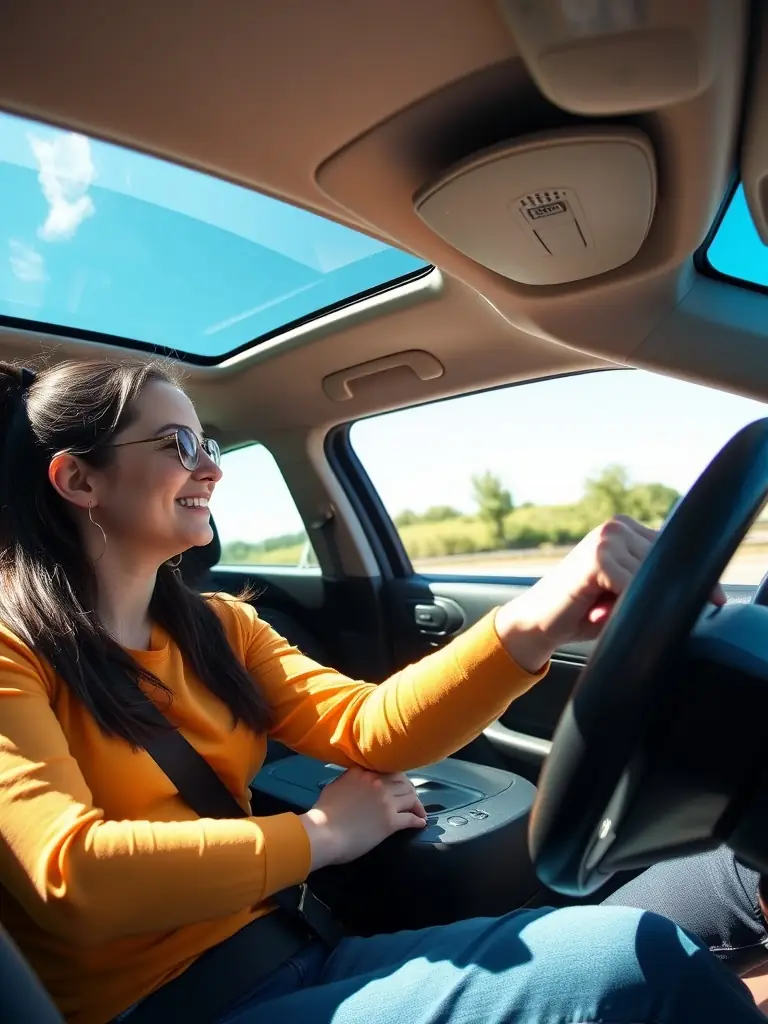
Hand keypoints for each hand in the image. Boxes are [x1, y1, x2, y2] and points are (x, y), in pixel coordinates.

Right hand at [299, 768, 426, 869]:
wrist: (323, 833)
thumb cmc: (323, 813)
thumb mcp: (335, 786)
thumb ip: (350, 779)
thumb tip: (356, 781)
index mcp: (363, 772)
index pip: (388, 769)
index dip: (397, 778)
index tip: (400, 784)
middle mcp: (378, 782)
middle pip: (403, 782)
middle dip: (409, 790)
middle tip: (412, 799)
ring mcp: (386, 801)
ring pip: (410, 797)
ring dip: (416, 805)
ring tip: (418, 811)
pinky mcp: (390, 821)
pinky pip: (411, 818)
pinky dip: (418, 820)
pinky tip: (421, 823)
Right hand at [496, 515, 725, 671]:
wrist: (536, 624)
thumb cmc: (581, 613)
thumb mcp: (624, 594)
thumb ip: (650, 582)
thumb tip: (691, 589)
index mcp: (625, 530)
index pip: (675, 549)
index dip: (695, 577)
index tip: (715, 601)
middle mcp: (616, 527)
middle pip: (668, 562)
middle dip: (669, 592)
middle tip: (636, 613)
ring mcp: (606, 538)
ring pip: (651, 576)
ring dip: (638, 602)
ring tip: (603, 610)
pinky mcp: (597, 557)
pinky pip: (632, 586)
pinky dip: (626, 605)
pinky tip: (603, 611)